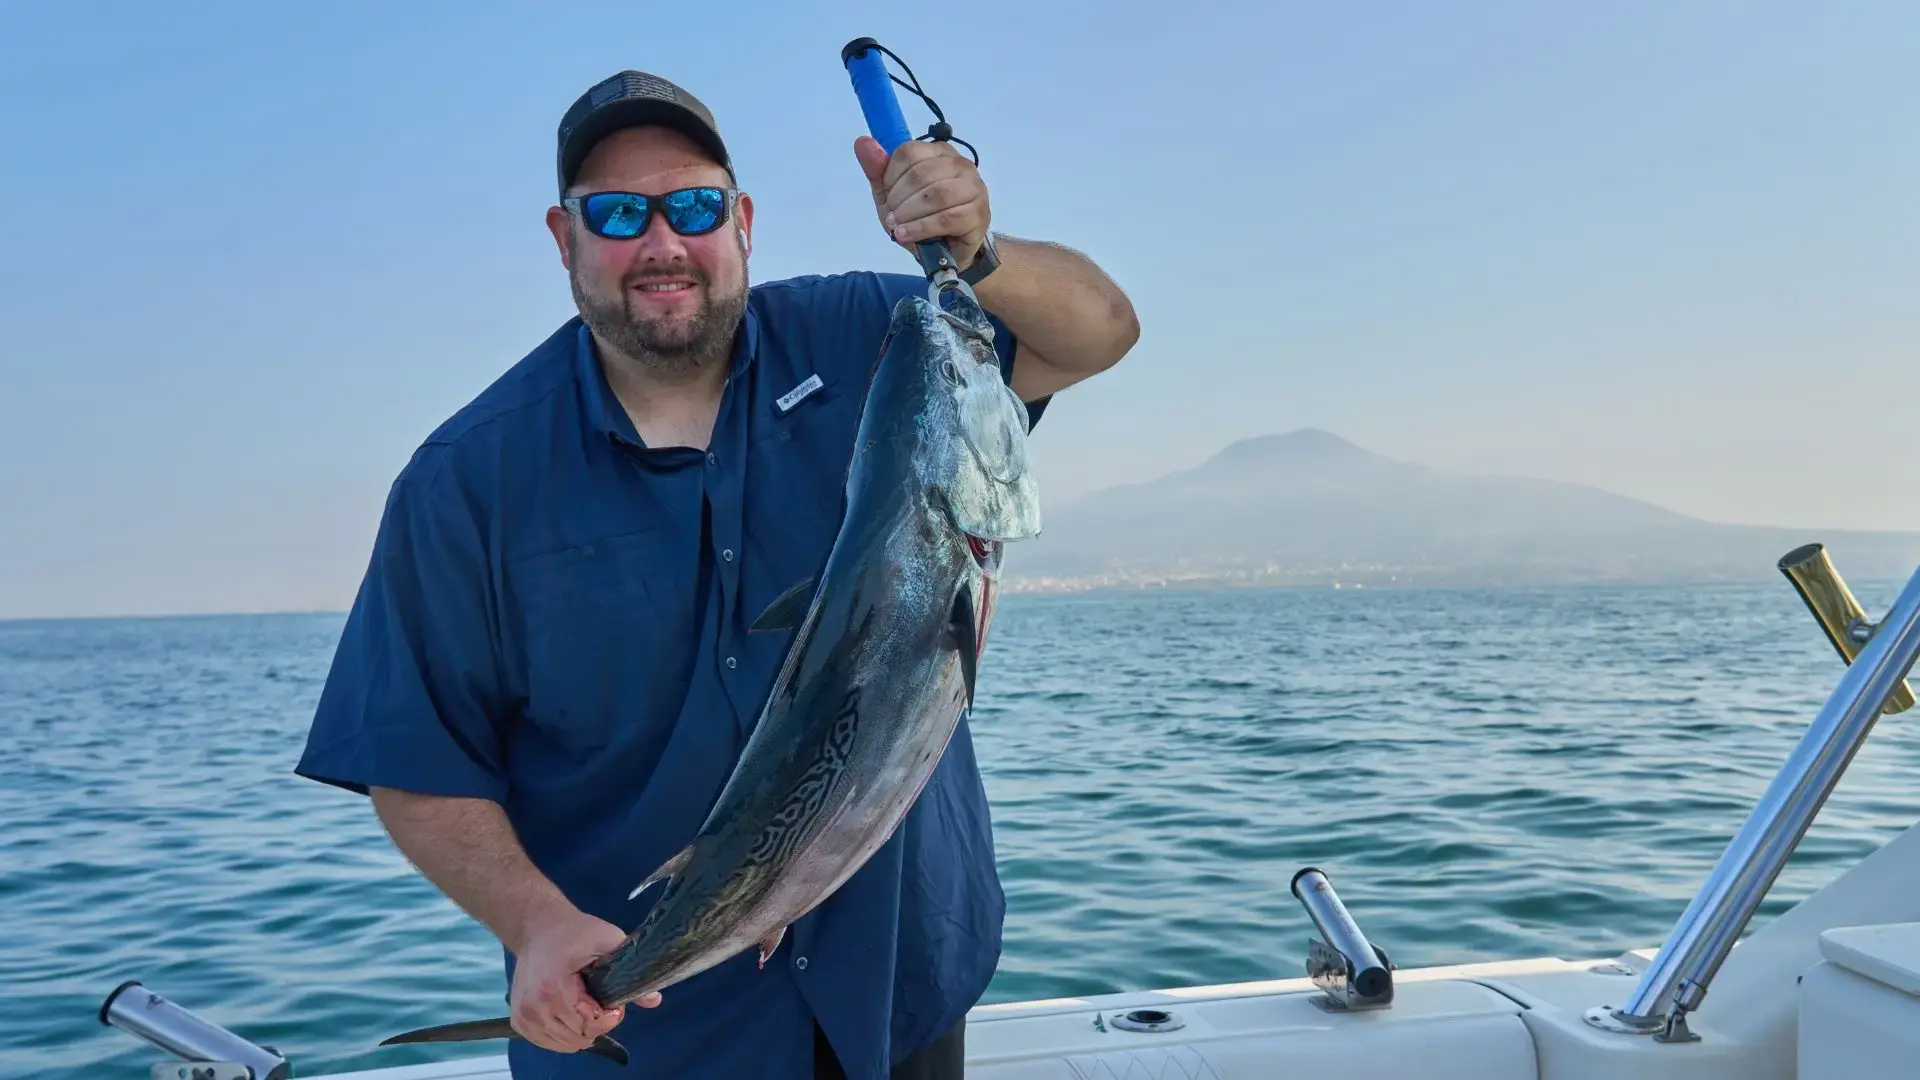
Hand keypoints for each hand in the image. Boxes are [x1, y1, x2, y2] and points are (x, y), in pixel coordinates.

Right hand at [508, 907, 660, 1053]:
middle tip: (601, 1003)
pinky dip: (565, 1034)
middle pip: (577, 1038)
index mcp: (553, 989)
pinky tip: (572, 1014)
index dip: (609, 1018)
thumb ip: (630, 968)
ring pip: (564, 1044)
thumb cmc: (573, 931)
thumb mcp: (607, 940)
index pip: (589, 1025)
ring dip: (582, 1031)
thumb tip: (655, 999)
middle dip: (597, 1024)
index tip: (614, 1003)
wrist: (537, 927)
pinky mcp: (519, 1021)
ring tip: (586, 1005)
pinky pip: (548, 1042)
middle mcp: (533, 1008)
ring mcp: (523, 1016)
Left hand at [854, 135, 990, 270]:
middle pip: (921, 174)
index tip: (888, 196)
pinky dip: (921, 228)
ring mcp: (974, 188)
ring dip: (910, 214)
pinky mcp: (978, 213)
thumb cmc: (920, 218)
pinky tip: (907, 235)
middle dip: (899, 199)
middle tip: (893, 217)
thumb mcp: (891, 195)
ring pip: (937, 195)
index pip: (909, 152)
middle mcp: (960, 164)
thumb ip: (877, 170)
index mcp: (939, 152)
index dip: (891, 176)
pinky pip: (947, 218)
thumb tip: (862, 142)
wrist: (947, 251)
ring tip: (898, 227)